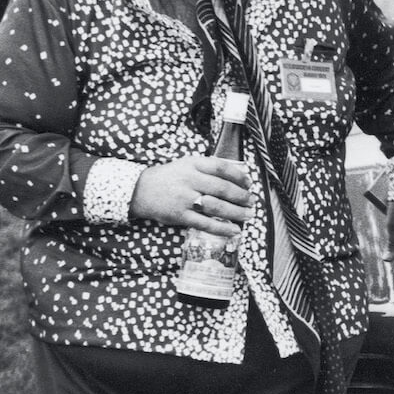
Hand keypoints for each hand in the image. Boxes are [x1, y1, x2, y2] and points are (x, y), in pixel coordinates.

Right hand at [129, 155, 253, 237]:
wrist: (140, 190)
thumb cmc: (170, 177)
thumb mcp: (187, 164)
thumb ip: (208, 168)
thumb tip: (237, 176)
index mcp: (193, 164)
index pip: (222, 167)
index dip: (239, 176)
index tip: (249, 183)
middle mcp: (190, 180)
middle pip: (223, 188)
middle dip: (242, 196)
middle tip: (252, 201)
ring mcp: (185, 199)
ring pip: (217, 206)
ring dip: (236, 212)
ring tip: (248, 215)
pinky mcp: (180, 216)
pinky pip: (205, 223)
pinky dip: (222, 228)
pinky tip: (234, 230)